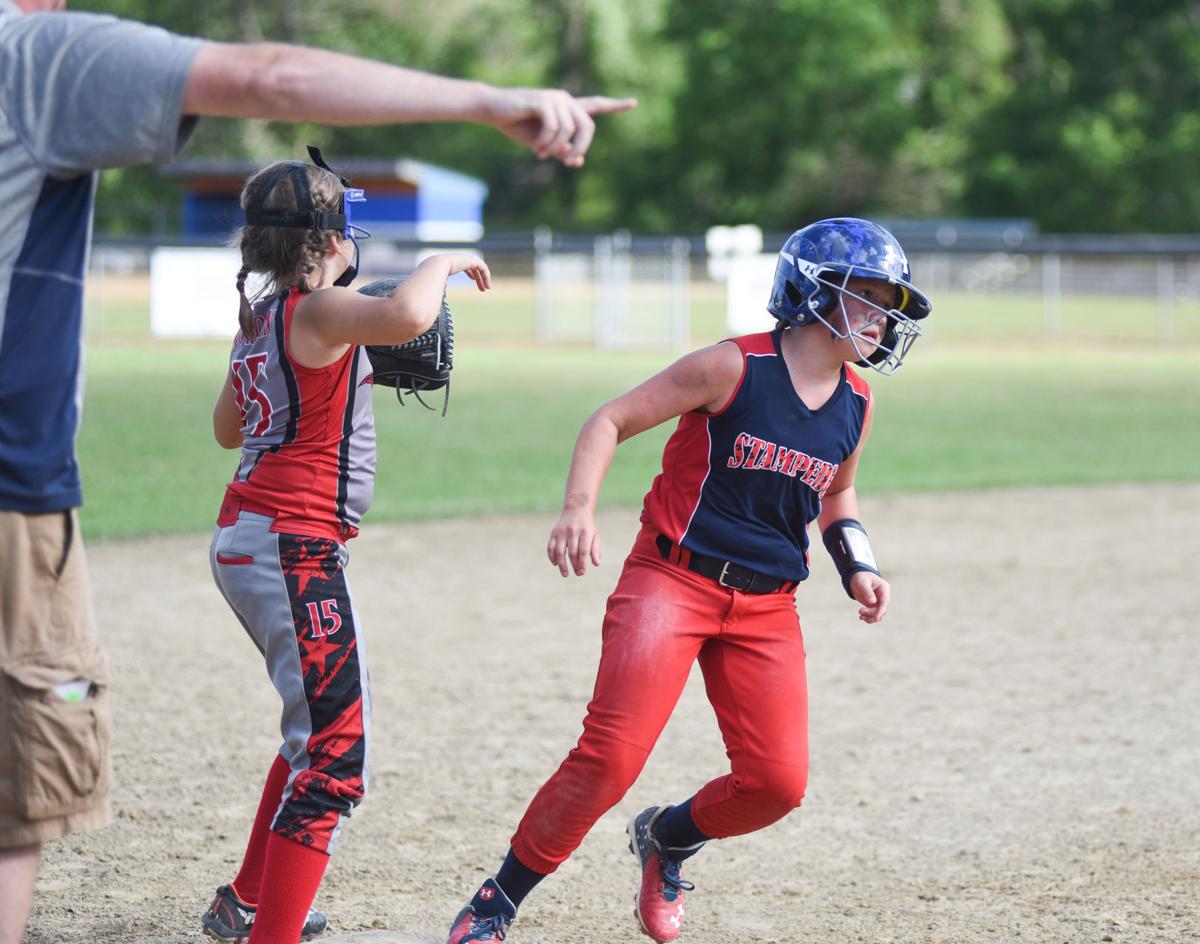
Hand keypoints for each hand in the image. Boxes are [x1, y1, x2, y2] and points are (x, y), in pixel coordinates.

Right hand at [440, 253, 490, 291]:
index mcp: (454, 262)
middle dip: (479, 278)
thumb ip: (440, 288)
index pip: (466, 266)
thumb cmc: (435, 276)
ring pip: (480, 268)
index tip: (475, 282)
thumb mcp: (439, 283)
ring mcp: (466, 259)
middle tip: (483, 289)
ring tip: (487, 288)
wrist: (437, 266)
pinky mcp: (472, 261)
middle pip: (474, 267)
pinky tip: (487, 284)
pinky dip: (486, 276)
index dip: (472, 274)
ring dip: (484, 278)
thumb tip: (437, 297)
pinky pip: (483, 267)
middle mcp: (461, 259)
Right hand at [484, 87, 636, 166]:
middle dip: (581, 146)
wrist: (493, 110)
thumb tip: (579, 161)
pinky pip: (554, 127)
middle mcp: (565, 100)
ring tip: (540, 155)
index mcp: (567, 109)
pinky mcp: (542, 100)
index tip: (634, 103)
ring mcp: (554, 98)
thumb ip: (561, 151)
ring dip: (555, 148)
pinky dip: (546, 143)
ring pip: (569, 130)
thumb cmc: (516, 125)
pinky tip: (536, 149)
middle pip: (588, 126)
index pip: (596, 105)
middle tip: (569, 160)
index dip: (615, 106)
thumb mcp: (542, 143)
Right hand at [547, 502, 600, 576]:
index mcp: (585, 532)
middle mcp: (573, 531)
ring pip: (560, 551)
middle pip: (572, 552)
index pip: (583, 551)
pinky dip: (552, 557)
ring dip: (562, 565)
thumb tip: (596, 564)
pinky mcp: (554, 533)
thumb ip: (595, 550)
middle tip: (578, 573)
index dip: (582, 563)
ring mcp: (562, 532)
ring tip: (565, 574)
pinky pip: (550, 547)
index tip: (582, 572)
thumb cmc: (587, 526)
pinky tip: (556, 564)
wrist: (576, 509)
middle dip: (574, 565)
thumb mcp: (594, 535)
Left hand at [849, 572, 889, 623]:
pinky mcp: (874, 605)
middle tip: (860, 611)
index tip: (876, 618)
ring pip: (879, 613)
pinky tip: (862, 617)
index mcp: (884, 588)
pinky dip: (869, 617)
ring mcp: (879, 601)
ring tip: (861, 616)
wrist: (855, 578)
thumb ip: (867, 592)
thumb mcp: (862, 583)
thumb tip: (873, 602)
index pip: (885, 602)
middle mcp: (884, 596)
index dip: (881, 611)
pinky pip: (874, 614)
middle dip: (872, 613)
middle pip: (882, 609)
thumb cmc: (860, 578)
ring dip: (871, 617)